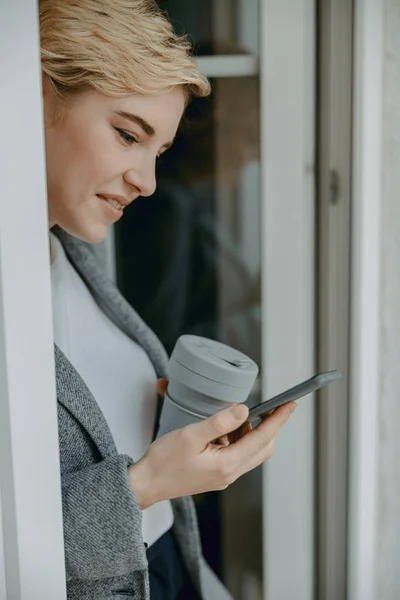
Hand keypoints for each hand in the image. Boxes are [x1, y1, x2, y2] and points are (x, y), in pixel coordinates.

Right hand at [128, 379, 295, 507]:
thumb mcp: (191, 436)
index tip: (290, 404)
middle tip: (272, 405)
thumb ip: (219, 422)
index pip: (262, 438)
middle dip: (270, 426)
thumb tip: (244, 410)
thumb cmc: (164, 461)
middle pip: (263, 447)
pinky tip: (226, 428)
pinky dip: (239, 439)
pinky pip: (237, 454)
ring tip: (241, 413)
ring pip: (251, 451)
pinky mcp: (216, 473)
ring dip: (252, 432)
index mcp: (227, 464)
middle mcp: (230, 473)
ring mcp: (224, 475)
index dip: (278, 419)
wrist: (147, 484)